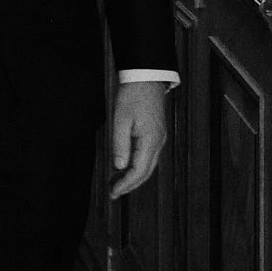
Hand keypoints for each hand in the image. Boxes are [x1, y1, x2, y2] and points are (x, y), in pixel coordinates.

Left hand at [108, 80, 170, 198]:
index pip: (139, 171)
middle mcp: (158, 142)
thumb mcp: (120, 119)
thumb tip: (119, 166)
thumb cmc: (133, 95)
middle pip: (145, 172)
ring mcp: (158, 139)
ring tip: (117, 183)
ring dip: (133, 176)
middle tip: (113, 193)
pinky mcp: (155, 134)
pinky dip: (136, 166)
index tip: (113, 192)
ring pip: (147, 165)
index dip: (126, 184)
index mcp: (150, 140)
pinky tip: (125, 167)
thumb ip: (120, 144)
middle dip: (130, 185)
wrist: (146, 78)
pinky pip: (147, 156)